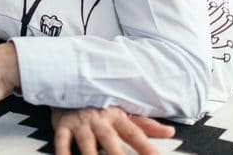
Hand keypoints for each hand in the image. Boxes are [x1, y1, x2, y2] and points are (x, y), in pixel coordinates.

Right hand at [51, 106, 174, 154]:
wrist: (70, 84)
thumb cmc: (99, 103)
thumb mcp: (123, 111)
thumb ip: (145, 125)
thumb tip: (170, 131)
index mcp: (117, 116)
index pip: (134, 133)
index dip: (145, 147)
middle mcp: (99, 119)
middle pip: (110, 140)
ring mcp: (81, 122)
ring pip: (86, 142)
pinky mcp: (63, 124)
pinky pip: (61, 140)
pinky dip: (63, 151)